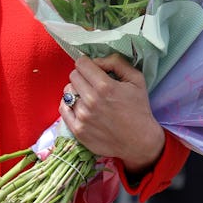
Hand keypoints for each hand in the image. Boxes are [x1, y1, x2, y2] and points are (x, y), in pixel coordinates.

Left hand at [60, 53, 164, 173]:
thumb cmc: (139, 109)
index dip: (87, 64)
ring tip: (89, 97)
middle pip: (73, 76)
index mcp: (105, 86)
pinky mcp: (78, 130)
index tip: (93, 69)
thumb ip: (116, 62)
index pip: (81, 63)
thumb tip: (96, 60)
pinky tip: (81, 106)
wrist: (139, 143)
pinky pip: (63, 108)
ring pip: (67, 91)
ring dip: (76, 91)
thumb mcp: (136, 79)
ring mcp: (83, 116)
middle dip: (82, 76)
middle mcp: (91, 101)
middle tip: (93, 84)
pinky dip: (69, 104)